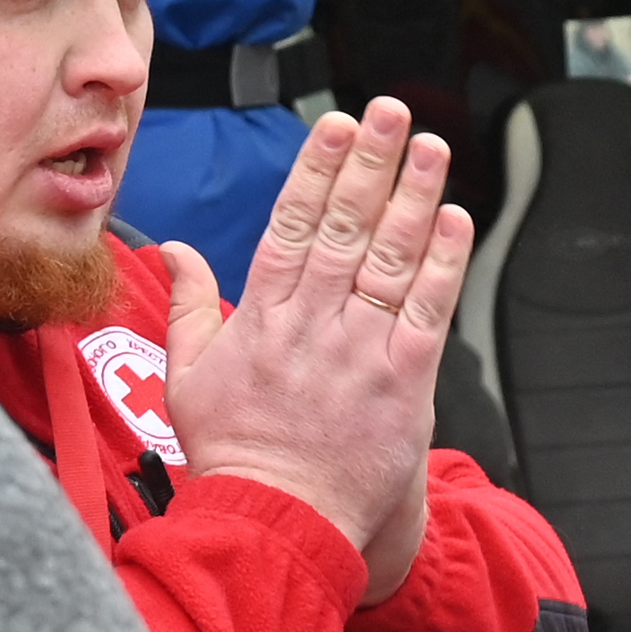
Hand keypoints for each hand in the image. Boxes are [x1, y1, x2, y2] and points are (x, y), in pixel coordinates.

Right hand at [161, 97, 467, 604]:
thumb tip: (177, 251)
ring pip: (389, 256)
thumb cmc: (236, 454)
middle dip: (369, 162)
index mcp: (261, 316)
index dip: (316, 169)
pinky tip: (453, 219)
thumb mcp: (188, 376)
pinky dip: (441, 263)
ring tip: (430, 145)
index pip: (292, 224)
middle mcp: (311, 322)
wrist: (278, 522)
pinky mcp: (401, 381)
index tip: (335, 125)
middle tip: (390, 109)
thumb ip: (188, 306)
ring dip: (413, 196)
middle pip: (345, 225)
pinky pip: (426, 310)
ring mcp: (358, 349)